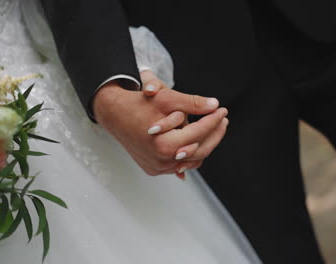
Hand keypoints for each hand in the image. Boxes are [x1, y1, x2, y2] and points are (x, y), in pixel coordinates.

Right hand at [92, 77, 227, 177]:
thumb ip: (193, 103)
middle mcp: (162, 161)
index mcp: (166, 145)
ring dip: (204, 144)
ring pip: (191, 160)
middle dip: (214, 133)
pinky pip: (178, 164)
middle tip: (223, 119)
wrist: (113, 114)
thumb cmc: (137, 104)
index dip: (214, 120)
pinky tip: (198, 142)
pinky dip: (189, 154)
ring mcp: (158, 167)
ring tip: (213, 129)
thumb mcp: (167, 99)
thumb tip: (215, 104)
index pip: (199, 132)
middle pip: (200, 150)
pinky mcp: (154, 168)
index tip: (222, 110)